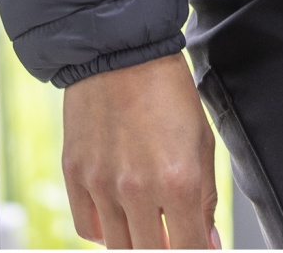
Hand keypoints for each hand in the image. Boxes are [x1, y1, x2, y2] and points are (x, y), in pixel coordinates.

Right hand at [62, 53, 219, 249]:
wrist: (121, 49)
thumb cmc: (166, 89)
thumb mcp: (201, 139)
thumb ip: (206, 197)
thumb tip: (207, 242)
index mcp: (178, 180)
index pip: (190, 249)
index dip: (198, 251)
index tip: (199, 245)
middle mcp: (138, 189)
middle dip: (167, 248)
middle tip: (172, 232)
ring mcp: (102, 185)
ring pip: (118, 248)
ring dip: (135, 241)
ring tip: (146, 220)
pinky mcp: (75, 175)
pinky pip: (86, 228)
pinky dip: (103, 231)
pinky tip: (117, 214)